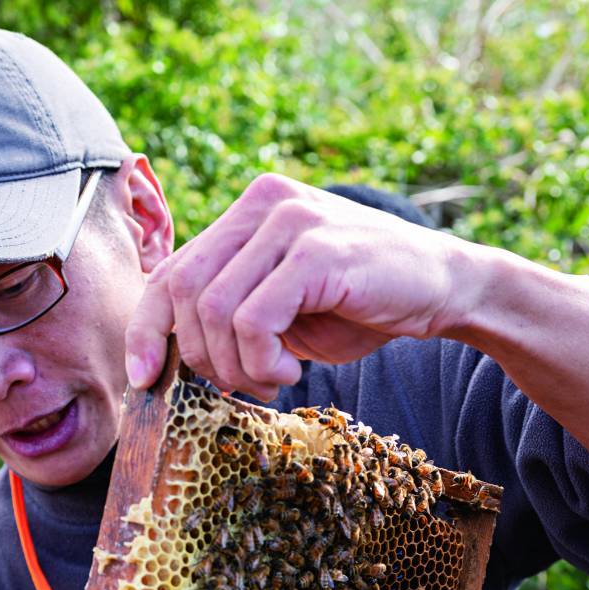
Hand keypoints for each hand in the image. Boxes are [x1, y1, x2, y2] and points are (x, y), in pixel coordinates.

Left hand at [125, 172, 468, 398]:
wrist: (444, 288)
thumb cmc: (358, 303)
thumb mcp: (281, 306)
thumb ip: (231, 310)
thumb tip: (165, 356)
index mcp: (246, 213)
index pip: (170, 273)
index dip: (145, 330)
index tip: (143, 379)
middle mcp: (262, 204)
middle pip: (185, 293)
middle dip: (200, 357)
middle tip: (242, 385)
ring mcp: (289, 221)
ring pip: (215, 310)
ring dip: (236, 366)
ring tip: (273, 380)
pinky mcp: (315, 250)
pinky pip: (254, 319)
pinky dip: (262, 360)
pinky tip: (291, 371)